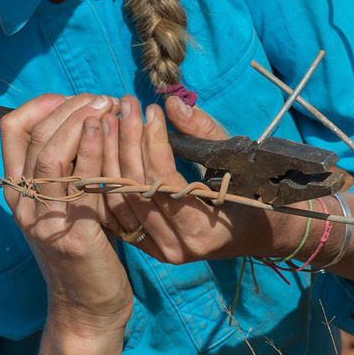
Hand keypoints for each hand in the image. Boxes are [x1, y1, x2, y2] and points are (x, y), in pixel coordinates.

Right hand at [0, 94, 133, 332]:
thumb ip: (66, 170)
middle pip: (34, 133)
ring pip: (52, 153)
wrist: (87, 311)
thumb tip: (84, 122)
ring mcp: (44, 219)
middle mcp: (23, 202)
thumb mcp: (66, 205)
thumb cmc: (85, 253)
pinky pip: (80, 182)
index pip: (13, 128)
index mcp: (17, 191)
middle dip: (71, 106)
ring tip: (110, 106)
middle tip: (102, 98)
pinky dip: (94, 151)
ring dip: (83, 121)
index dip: (43, 104)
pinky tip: (110, 133)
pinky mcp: (72, 235)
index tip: (76, 99)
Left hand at [99, 96, 305, 263]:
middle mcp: (176, 246)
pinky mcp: (145, 247)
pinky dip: (105, 183)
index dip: (153, 142)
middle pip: (136, 190)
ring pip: (119, 202)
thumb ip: (203, 132)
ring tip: (107, 122)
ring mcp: (157, 250)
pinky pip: (114, 214)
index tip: (150, 110)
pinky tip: (99, 151)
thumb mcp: (234, 160)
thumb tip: (173, 105)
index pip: (164, 181)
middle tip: (124, 107)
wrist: (254, 233)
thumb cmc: (250, 193)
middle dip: (125, 143)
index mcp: (202, 229)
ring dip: (109, 159)